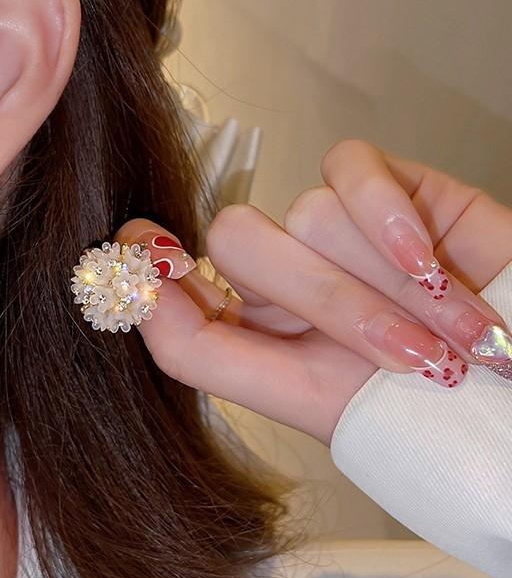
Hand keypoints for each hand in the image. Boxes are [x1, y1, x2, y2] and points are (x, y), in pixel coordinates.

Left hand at [114, 139, 511, 444]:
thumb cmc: (414, 408)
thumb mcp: (295, 399)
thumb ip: (197, 350)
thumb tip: (135, 287)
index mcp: (245, 320)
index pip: (174, 275)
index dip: (151, 257)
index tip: (140, 249)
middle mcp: (279, 268)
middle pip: (238, 238)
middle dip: (321, 298)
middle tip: (393, 352)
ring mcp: (328, 226)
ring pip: (306, 213)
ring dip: (381, 285)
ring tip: (443, 330)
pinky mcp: (384, 185)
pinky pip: (351, 169)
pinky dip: (390, 219)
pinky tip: (430, 263)